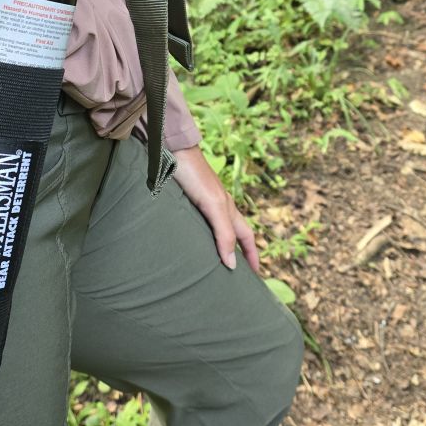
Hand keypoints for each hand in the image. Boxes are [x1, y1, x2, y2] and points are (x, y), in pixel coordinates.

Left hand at [174, 146, 260, 274]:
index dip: (252, 255)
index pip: (245, 236)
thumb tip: (232, 264)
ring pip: (212, 230)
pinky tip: (187, 244)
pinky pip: (195, 225)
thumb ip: (224, 233)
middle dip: (236, 253)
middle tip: (234, 275)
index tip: (255, 275)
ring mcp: (200, 204)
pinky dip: (196, 238)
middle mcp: (217, 207)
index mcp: (227, 208)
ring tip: (209, 266)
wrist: (170, 150)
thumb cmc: (193, 175)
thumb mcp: (213, 206)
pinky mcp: (183, 201)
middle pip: (231, 234)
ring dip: (214, 247)